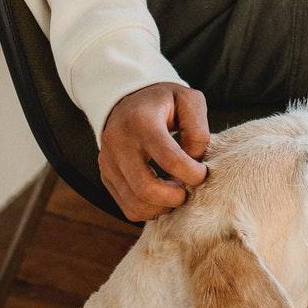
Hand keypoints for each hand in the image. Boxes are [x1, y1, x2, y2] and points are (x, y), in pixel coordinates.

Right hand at [99, 82, 209, 221]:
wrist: (127, 98)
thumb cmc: (164, 101)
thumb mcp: (188, 101)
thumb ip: (198, 131)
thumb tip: (194, 164)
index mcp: (142, 121)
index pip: (170, 159)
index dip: (192, 174)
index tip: (202, 173)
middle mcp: (119, 142)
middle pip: (147, 189)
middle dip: (175, 198)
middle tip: (187, 189)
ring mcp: (108, 161)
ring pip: (135, 205)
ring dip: (162, 207)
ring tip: (174, 192)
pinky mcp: (106, 175)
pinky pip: (128, 207)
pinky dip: (149, 210)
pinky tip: (161, 196)